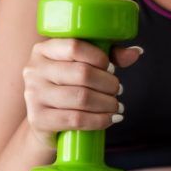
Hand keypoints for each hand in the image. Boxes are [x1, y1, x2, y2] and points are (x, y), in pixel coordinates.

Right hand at [22, 39, 143, 149]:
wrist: (45, 124)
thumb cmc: (67, 88)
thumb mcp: (83, 66)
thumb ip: (109, 55)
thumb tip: (136, 52)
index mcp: (43, 50)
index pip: (75, 47)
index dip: (99, 58)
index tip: (110, 68)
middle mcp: (34, 70)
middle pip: (82, 73)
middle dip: (108, 84)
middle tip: (118, 90)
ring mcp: (33, 95)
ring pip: (81, 98)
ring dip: (107, 103)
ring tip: (116, 106)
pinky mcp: (38, 119)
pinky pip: (76, 119)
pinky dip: (99, 120)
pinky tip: (110, 119)